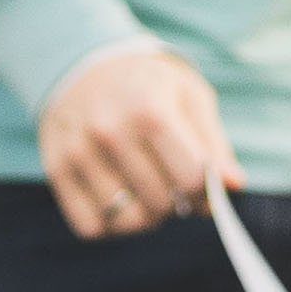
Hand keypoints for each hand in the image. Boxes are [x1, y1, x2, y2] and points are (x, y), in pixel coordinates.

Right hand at [38, 47, 245, 240]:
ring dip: (145, 217)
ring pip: (128, 222)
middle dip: (175, 203)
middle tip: (169, 181)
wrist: (86, 64)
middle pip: (162, 205)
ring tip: (144, 189)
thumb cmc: (150, 88)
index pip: (191, 181)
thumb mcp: (190, 99)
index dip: (204, 192)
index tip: (199, 183)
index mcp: (149, 109)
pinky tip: (118, 199)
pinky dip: (112, 225)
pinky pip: (92, 227)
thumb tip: (234, 186)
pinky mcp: (57, 170)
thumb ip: (214, 146)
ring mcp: (78, 151)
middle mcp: (109, 130)